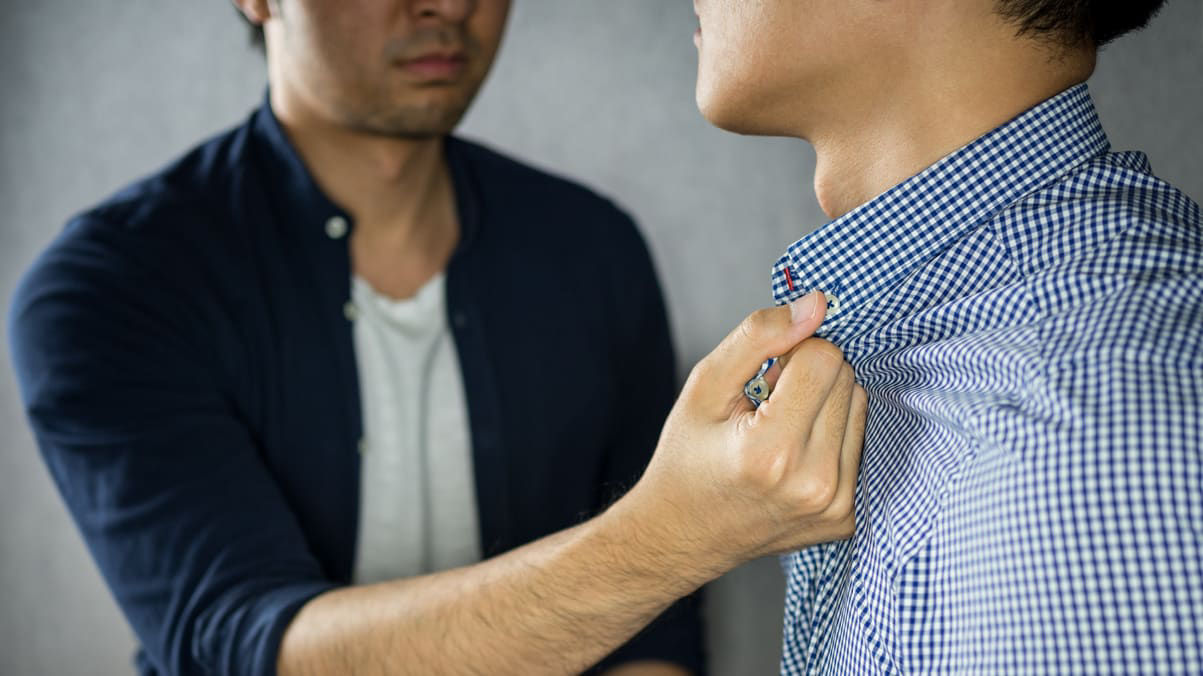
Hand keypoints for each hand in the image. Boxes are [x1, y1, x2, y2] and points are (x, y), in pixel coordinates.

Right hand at [624, 291, 865, 579]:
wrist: (681, 535)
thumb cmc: (687, 457)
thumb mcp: (705, 386)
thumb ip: (759, 336)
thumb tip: (817, 303)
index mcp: (772, 452)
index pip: (823, 357)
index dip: (790, 354)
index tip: (762, 379)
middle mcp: (814, 484)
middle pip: (846, 379)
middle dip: (810, 377)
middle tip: (768, 407)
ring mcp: (836, 507)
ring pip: (860, 406)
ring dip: (825, 404)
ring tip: (782, 431)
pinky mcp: (848, 519)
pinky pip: (863, 443)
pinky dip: (834, 436)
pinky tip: (797, 454)